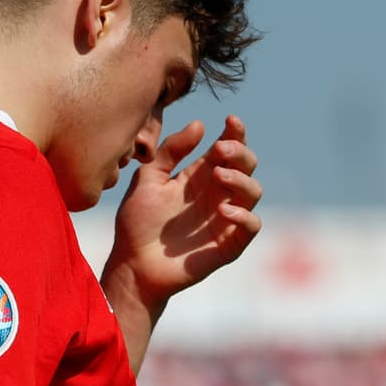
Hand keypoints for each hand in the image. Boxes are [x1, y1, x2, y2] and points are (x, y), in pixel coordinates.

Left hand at [105, 114, 262, 308]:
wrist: (132, 264)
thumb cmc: (137, 223)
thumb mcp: (148, 179)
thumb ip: (170, 151)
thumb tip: (200, 124)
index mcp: (200, 176)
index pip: (228, 148)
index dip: (235, 132)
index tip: (231, 120)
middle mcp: (218, 193)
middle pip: (247, 165)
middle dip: (239, 152)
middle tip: (219, 150)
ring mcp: (225, 219)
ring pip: (254, 191)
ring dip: (241, 179)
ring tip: (219, 175)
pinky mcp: (229, 244)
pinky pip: (252, 226)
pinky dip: (245, 216)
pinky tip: (225, 209)